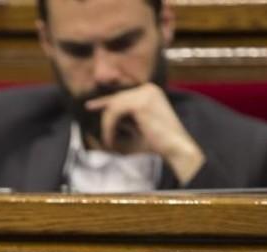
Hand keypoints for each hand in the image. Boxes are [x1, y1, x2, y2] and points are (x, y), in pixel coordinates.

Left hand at [84, 83, 204, 182]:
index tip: (90, 106)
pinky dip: (109, 128)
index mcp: (150, 92)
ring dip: (107, 126)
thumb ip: (120, 123)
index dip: (104, 101)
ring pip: (113, 106)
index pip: (122, 95)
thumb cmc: (158, 144)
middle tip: (92, 126)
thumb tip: (101, 119)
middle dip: (103, 113)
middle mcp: (148, 88)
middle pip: (116, 99)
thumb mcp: (135, 130)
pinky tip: (110, 140)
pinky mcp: (140, 102)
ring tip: (109, 142)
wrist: (176, 149)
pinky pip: (114, 112)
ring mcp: (145, 93)